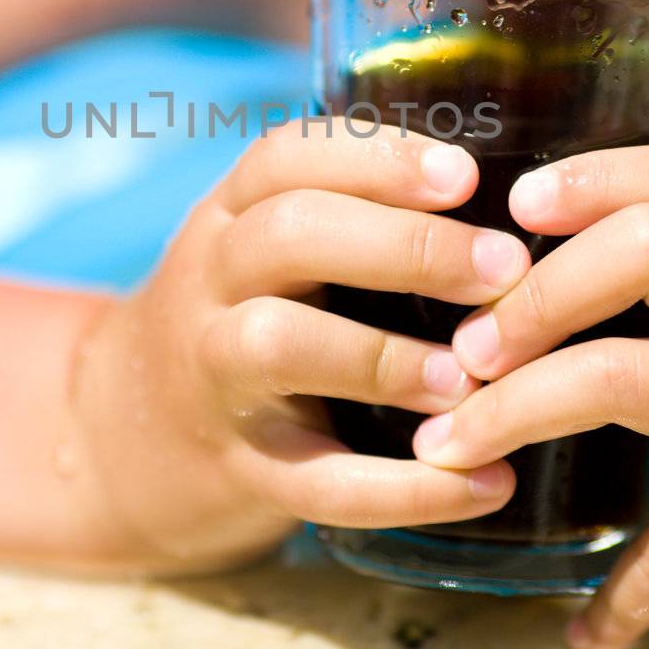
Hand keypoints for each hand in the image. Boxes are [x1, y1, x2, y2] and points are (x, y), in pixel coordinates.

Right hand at [69, 121, 530, 571]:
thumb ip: (352, 213)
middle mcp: (211, 282)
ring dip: (383, 356)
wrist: (131, 436)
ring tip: (472, 377)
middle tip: (504, 267)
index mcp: (230, 215)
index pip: (287, 157)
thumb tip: (518, 196)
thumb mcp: (266, 249)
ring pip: (278, 345)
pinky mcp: (241, 469)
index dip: (376, 158)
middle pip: (288, 235)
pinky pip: (316, 483)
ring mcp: (214, 376)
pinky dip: (404, 490)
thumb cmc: (247, 315)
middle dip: (403, 245)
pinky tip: (484, 484)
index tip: (464, 176)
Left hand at [409, 145, 648, 647]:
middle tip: (467, 341)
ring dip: (511, 412)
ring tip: (449, 445)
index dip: (598, 175)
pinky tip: (582, 627)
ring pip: (620, 379)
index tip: (518, 202)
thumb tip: (554, 270)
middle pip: (646, 249)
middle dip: (535, 292)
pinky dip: (615, 597)